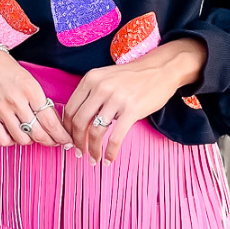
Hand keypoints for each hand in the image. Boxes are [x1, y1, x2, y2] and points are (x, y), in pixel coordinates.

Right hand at [0, 50, 74, 148]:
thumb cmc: (5, 69)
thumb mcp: (28, 80)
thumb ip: (39, 100)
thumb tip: (51, 121)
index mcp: (31, 89)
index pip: (51, 121)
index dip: (60, 135)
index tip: (65, 139)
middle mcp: (17, 101)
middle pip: (39, 133)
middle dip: (50, 141)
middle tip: (52, 142)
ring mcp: (1, 109)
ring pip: (22, 139)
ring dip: (30, 141)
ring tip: (30, 135)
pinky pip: (3, 140)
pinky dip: (11, 141)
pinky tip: (13, 135)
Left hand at [62, 38, 206, 163]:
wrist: (161, 69)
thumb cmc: (134, 76)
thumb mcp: (106, 77)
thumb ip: (92, 93)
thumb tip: (78, 120)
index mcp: (91, 79)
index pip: (70, 109)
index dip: (67, 128)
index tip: (70, 139)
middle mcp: (101, 87)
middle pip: (79, 122)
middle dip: (77, 142)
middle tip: (79, 152)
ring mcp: (116, 98)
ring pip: (95, 131)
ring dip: (92, 150)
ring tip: (94, 159)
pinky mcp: (132, 110)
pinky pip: (115, 137)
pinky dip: (110, 152)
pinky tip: (109, 159)